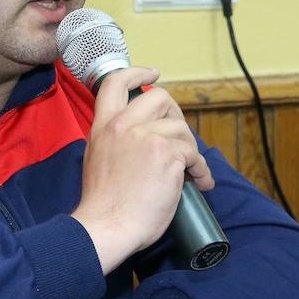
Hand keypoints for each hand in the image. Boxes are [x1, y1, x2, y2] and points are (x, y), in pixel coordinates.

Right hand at [73, 66, 212, 273]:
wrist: (107, 225)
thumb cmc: (103, 204)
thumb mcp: (97, 158)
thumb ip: (115, 140)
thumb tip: (140, 138)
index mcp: (104, 126)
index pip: (116, 83)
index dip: (137, 72)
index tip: (153, 72)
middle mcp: (125, 125)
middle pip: (159, 97)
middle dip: (176, 114)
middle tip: (179, 136)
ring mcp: (148, 138)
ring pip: (181, 128)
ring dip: (190, 150)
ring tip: (190, 172)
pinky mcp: (168, 155)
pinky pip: (195, 156)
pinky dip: (201, 170)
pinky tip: (199, 182)